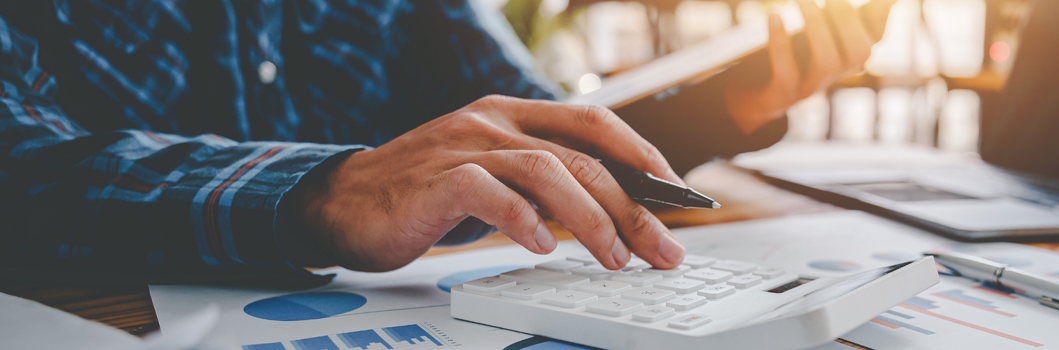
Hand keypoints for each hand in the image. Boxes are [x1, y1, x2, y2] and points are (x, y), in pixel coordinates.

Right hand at [289, 96, 687, 271]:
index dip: (642, 156)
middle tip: (660, 248)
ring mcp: (463, 146)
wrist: (342, 203)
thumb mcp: (495, 176)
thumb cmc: (425, 194)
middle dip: (632, 207)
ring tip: (613, 257)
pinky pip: (489, 193)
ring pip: (546, 171)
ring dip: (590, 218)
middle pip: (583, 158)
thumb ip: (544, 181)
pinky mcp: (435, 180)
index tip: (677, 196)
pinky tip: (541, 247)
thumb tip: (616, 210)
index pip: (595, 123)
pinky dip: (522, 220)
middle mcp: (492, 121)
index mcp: (513, 114)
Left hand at [725, 0, 895, 133]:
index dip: (879, 18)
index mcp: (847, 60)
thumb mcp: (814, 36)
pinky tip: (774, 15)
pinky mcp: (783, 95)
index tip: (878, 1)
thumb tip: (875, 0)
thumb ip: (835, 19)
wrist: (755, 99)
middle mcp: (836, 76)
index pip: (873, 38)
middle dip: (848, 20)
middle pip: (859, 53)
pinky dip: (780, 42)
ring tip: (802, 0)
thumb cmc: (790, 58)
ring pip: (827, 62)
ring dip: (817, 26)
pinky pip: (786, 71)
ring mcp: (811, 88)